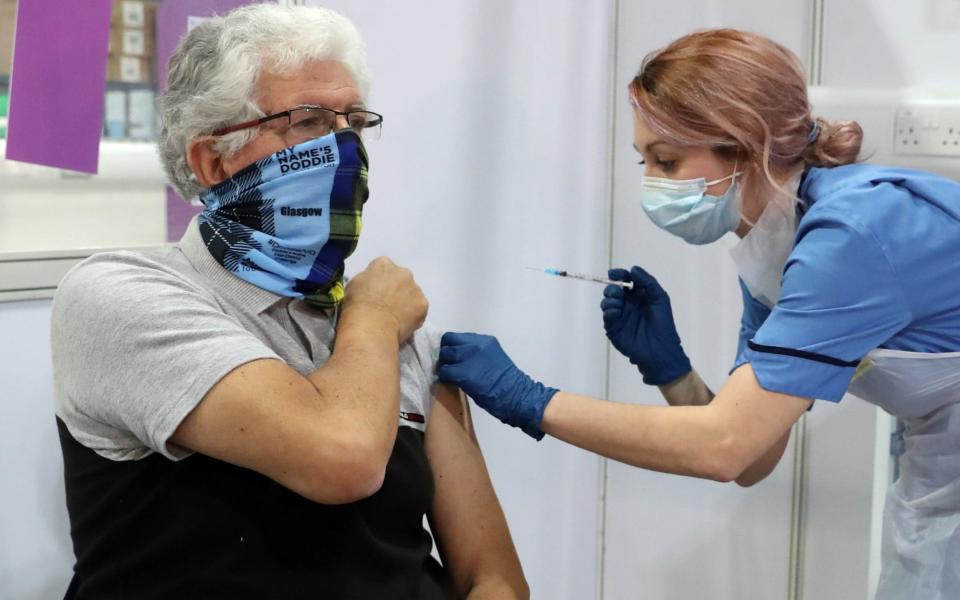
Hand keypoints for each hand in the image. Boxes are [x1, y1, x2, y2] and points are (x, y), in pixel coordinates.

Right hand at [344, 257, 427, 343]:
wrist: (370, 327)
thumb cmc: (356, 306)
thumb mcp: (353, 284)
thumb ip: (366, 279)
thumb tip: (372, 284)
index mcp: (384, 264)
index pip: (384, 268)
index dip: (379, 282)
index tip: (375, 293)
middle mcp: (403, 272)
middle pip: (401, 279)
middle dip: (396, 289)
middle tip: (387, 306)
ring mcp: (416, 288)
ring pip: (412, 294)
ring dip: (406, 302)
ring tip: (394, 317)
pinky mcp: (423, 304)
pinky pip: (419, 309)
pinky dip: (413, 316)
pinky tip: (402, 324)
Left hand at [437, 332, 556, 439]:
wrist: (514, 394)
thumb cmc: (506, 381)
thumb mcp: (492, 358)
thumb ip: (477, 352)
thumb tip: (460, 356)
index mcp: (484, 340)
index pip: (458, 336)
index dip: (452, 345)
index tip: (452, 355)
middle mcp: (475, 344)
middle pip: (449, 341)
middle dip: (447, 353)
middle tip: (449, 364)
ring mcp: (468, 357)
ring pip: (445, 354)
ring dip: (445, 364)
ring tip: (450, 373)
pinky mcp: (462, 372)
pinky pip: (445, 370)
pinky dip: (445, 376)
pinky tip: (451, 381)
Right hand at [601, 266, 690, 385]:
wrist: (660, 349)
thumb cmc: (663, 324)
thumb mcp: (660, 298)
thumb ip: (647, 281)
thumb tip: (632, 268)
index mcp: (639, 296)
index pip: (625, 280)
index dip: (619, 275)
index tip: (613, 273)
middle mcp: (627, 305)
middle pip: (613, 290)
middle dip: (612, 288)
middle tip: (619, 293)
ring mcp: (620, 316)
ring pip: (606, 302)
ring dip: (609, 299)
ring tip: (618, 304)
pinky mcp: (614, 328)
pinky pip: (606, 316)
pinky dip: (609, 311)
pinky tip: (616, 312)